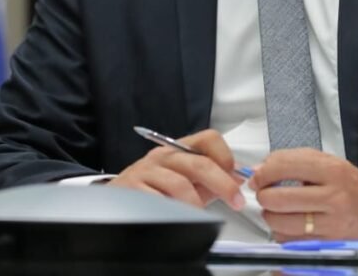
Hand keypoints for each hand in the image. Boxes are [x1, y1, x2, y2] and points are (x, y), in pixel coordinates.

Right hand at [108, 129, 244, 209]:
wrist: (116, 199)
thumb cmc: (154, 189)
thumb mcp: (186, 180)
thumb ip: (213, 177)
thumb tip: (241, 176)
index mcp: (179, 149)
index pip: (209, 139)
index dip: (226, 157)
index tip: (237, 178)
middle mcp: (163, 156)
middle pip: (199, 163)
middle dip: (222, 184)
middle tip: (235, 202)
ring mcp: (146, 171)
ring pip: (180, 184)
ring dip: (195, 204)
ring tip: (199, 216)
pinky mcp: (132, 188)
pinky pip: (159, 201)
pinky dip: (173, 212)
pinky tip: (177, 218)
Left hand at [249, 148, 357, 240]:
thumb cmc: (351, 184)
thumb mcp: (327, 162)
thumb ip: (294, 161)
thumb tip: (261, 171)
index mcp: (331, 170)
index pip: (284, 167)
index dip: (263, 173)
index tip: (258, 177)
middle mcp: (332, 197)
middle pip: (278, 199)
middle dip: (263, 196)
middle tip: (265, 193)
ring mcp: (330, 222)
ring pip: (281, 223)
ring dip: (270, 216)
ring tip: (276, 209)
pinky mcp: (327, 242)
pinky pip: (290, 241)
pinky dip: (282, 232)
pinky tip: (288, 223)